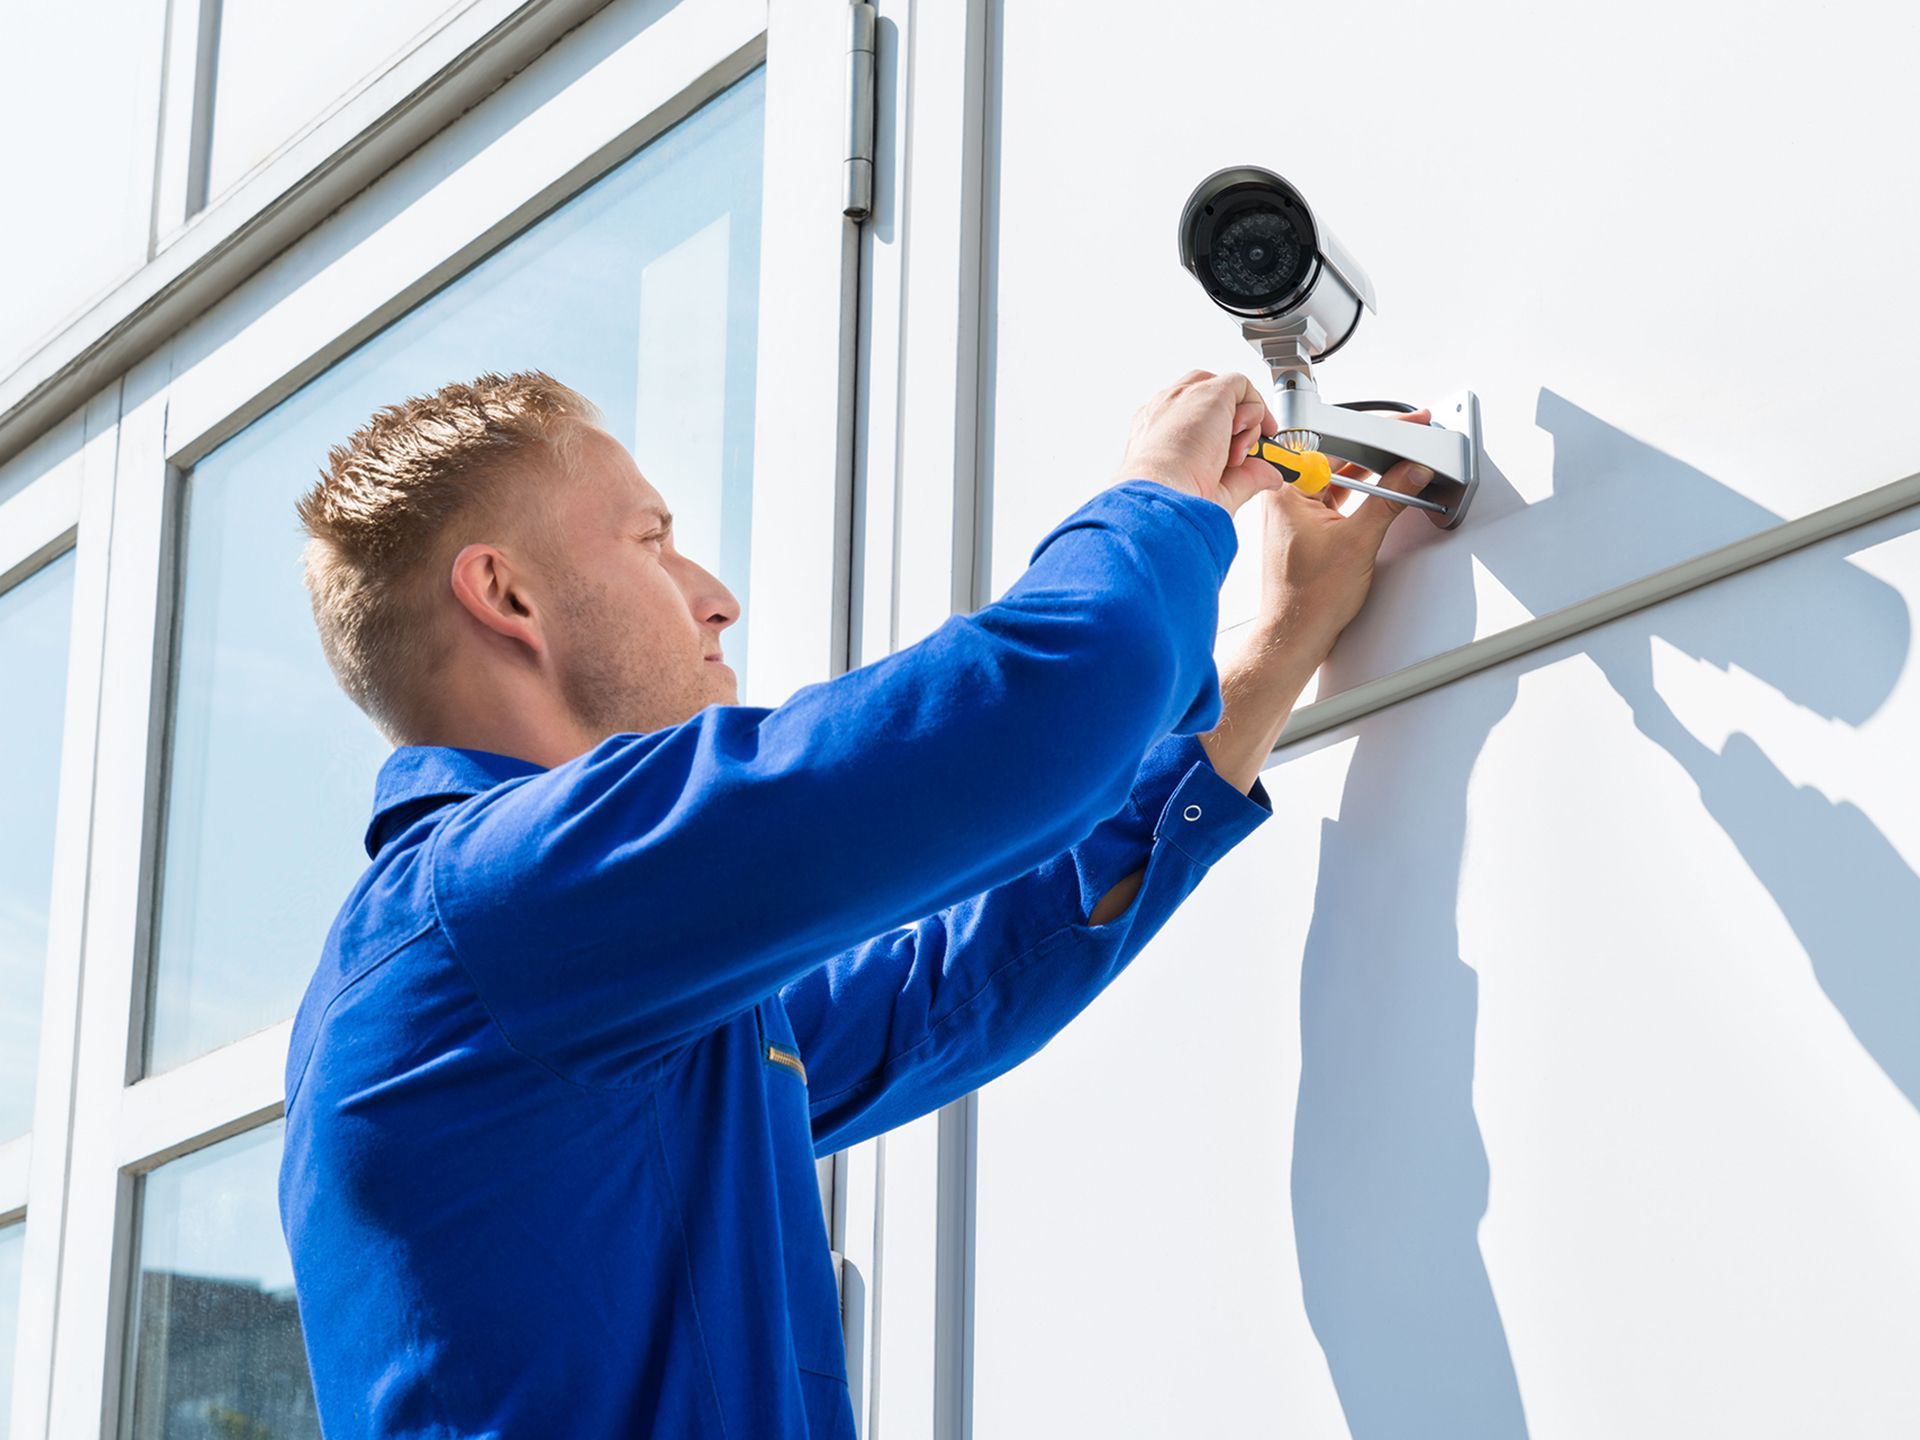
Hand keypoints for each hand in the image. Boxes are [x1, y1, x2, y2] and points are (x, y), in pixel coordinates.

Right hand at [1113, 370, 1289, 516]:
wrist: (1161, 493)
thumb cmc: (1174, 499)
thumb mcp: (1215, 490)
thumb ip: (1245, 477)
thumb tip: (1271, 476)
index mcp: (1156, 432)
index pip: (1189, 416)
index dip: (1219, 429)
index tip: (1235, 453)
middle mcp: (1166, 410)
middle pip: (1207, 395)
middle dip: (1235, 418)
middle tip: (1248, 449)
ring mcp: (1185, 398)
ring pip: (1226, 391)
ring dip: (1246, 420)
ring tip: (1237, 454)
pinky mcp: (1208, 392)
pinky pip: (1240, 385)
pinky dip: (1254, 409)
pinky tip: (1245, 436)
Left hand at [1248, 409, 1434, 664]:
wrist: (1298, 635)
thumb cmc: (1309, 598)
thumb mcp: (1360, 540)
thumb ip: (1390, 499)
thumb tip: (1410, 473)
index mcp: (1286, 490)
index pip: (1335, 444)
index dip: (1374, 434)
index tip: (1402, 428)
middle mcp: (1285, 496)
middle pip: (1338, 458)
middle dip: (1377, 451)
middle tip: (1409, 444)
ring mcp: (1295, 513)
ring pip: (1340, 479)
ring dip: (1372, 475)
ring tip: (1402, 469)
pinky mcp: (1307, 529)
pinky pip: (1338, 499)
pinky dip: (1363, 496)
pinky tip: (1385, 494)